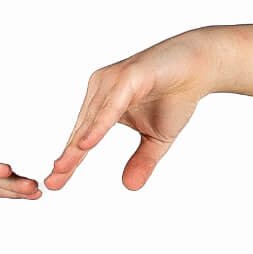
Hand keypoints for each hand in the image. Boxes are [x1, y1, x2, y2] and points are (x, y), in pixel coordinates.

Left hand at [45, 30, 218, 191]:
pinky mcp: (129, 75)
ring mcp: (114, 80)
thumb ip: (142, 160)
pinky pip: (110, 106)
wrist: (200, 65)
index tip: (54, 184)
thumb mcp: (157, 139)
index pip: (83, 137)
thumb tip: (129, 187)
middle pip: (81, 129)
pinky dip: (98, 125)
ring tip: (63, 168)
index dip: (70, 161)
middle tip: (52, 183)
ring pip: (92, 119)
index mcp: (104, 103)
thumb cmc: (176, 95)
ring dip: (78, 145)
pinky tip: (86, 144)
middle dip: (67, 157)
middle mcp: (102, 88)